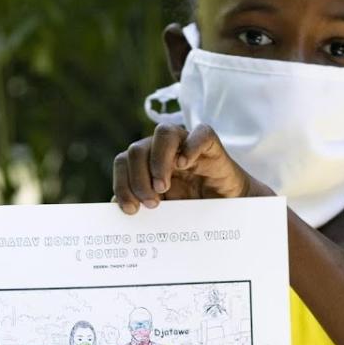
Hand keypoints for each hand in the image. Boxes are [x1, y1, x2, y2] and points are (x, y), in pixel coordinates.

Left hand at [113, 124, 272, 214]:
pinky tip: (185, 165)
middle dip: (138, 179)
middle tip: (152, 203)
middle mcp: (163, 151)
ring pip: (162, 133)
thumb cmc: (194, 209)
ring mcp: (186, 144)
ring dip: (157, 162)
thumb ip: (141, 205)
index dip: (121, 184)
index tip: (131, 210)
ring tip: (163, 187)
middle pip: (136, 149)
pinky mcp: (210, 145)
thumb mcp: (163, 211)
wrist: (230, 209)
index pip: (123, 162)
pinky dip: (190, 146)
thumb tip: (113, 208)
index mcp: (147, 164)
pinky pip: (200, 133)